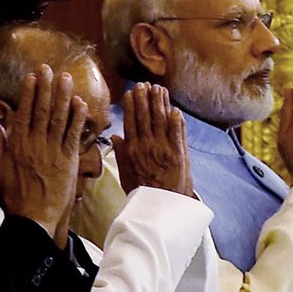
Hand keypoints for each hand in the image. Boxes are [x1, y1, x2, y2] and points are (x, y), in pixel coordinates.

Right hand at [0, 65, 86, 246]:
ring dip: (63, 96)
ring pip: (59, 117)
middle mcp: (36, 143)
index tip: (33, 76)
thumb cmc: (14, 195)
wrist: (33, 217)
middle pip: (43, 110)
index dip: (30, 93)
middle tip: (49, 68)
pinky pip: (74, 134)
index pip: (25, 112)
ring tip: (66, 78)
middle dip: (46, 87)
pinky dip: (78, 118)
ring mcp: (53, 150)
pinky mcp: (68, 160)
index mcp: (18, 144)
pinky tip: (81, 103)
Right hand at [114, 82, 193, 197]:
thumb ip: (120, 154)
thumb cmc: (142, 192)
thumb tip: (115, 137)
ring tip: (159, 89)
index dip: (131, 105)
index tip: (131, 92)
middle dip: (145, 98)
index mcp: (132, 150)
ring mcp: (162, 148)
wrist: (159, 207)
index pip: (130, 122)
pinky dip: (176, 120)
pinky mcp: (177, 154)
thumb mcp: (125, 174)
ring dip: (160, 103)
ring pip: (160, 120)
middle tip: (145, 84)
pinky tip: (175, 108)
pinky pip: (177, 133)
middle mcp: (146, 146)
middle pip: (145, 117)